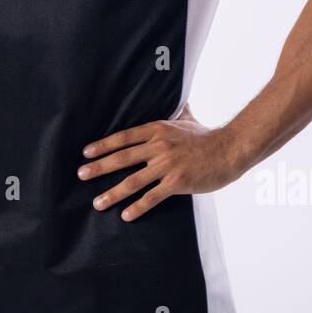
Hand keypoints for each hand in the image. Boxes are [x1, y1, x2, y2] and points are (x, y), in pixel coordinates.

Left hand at [77, 104, 238, 220]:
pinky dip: (137, 207)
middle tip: (81, 175)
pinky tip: (126, 215)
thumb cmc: (207, 136)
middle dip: (98, 167)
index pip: (123, 137)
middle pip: (122, 158)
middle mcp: (159, 146)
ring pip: (133, 181)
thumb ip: (177, 110)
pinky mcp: (178, 182)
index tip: (86, 153)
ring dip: (112, 193)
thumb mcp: (188, 118)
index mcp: (157, 129)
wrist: (230, 149)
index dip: (103, 145)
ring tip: (97, 203)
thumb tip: (176, 97)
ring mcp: (168, 165)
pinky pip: (153, 197)